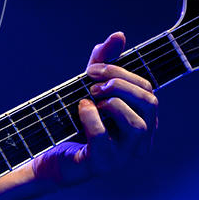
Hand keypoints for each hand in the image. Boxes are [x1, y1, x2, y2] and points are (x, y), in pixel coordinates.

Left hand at [31, 31, 157, 187]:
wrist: (48, 152)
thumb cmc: (74, 120)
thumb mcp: (89, 86)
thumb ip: (104, 62)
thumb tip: (119, 35)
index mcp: (143, 119)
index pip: (148, 89)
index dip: (121, 73)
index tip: (91, 70)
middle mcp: (140, 140)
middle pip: (150, 103)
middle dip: (120, 85)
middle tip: (92, 84)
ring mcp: (123, 155)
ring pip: (138, 124)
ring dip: (113, 103)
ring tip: (90, 99)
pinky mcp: (102, 164)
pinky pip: (104, 139)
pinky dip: (92, 118)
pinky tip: (81, 108)